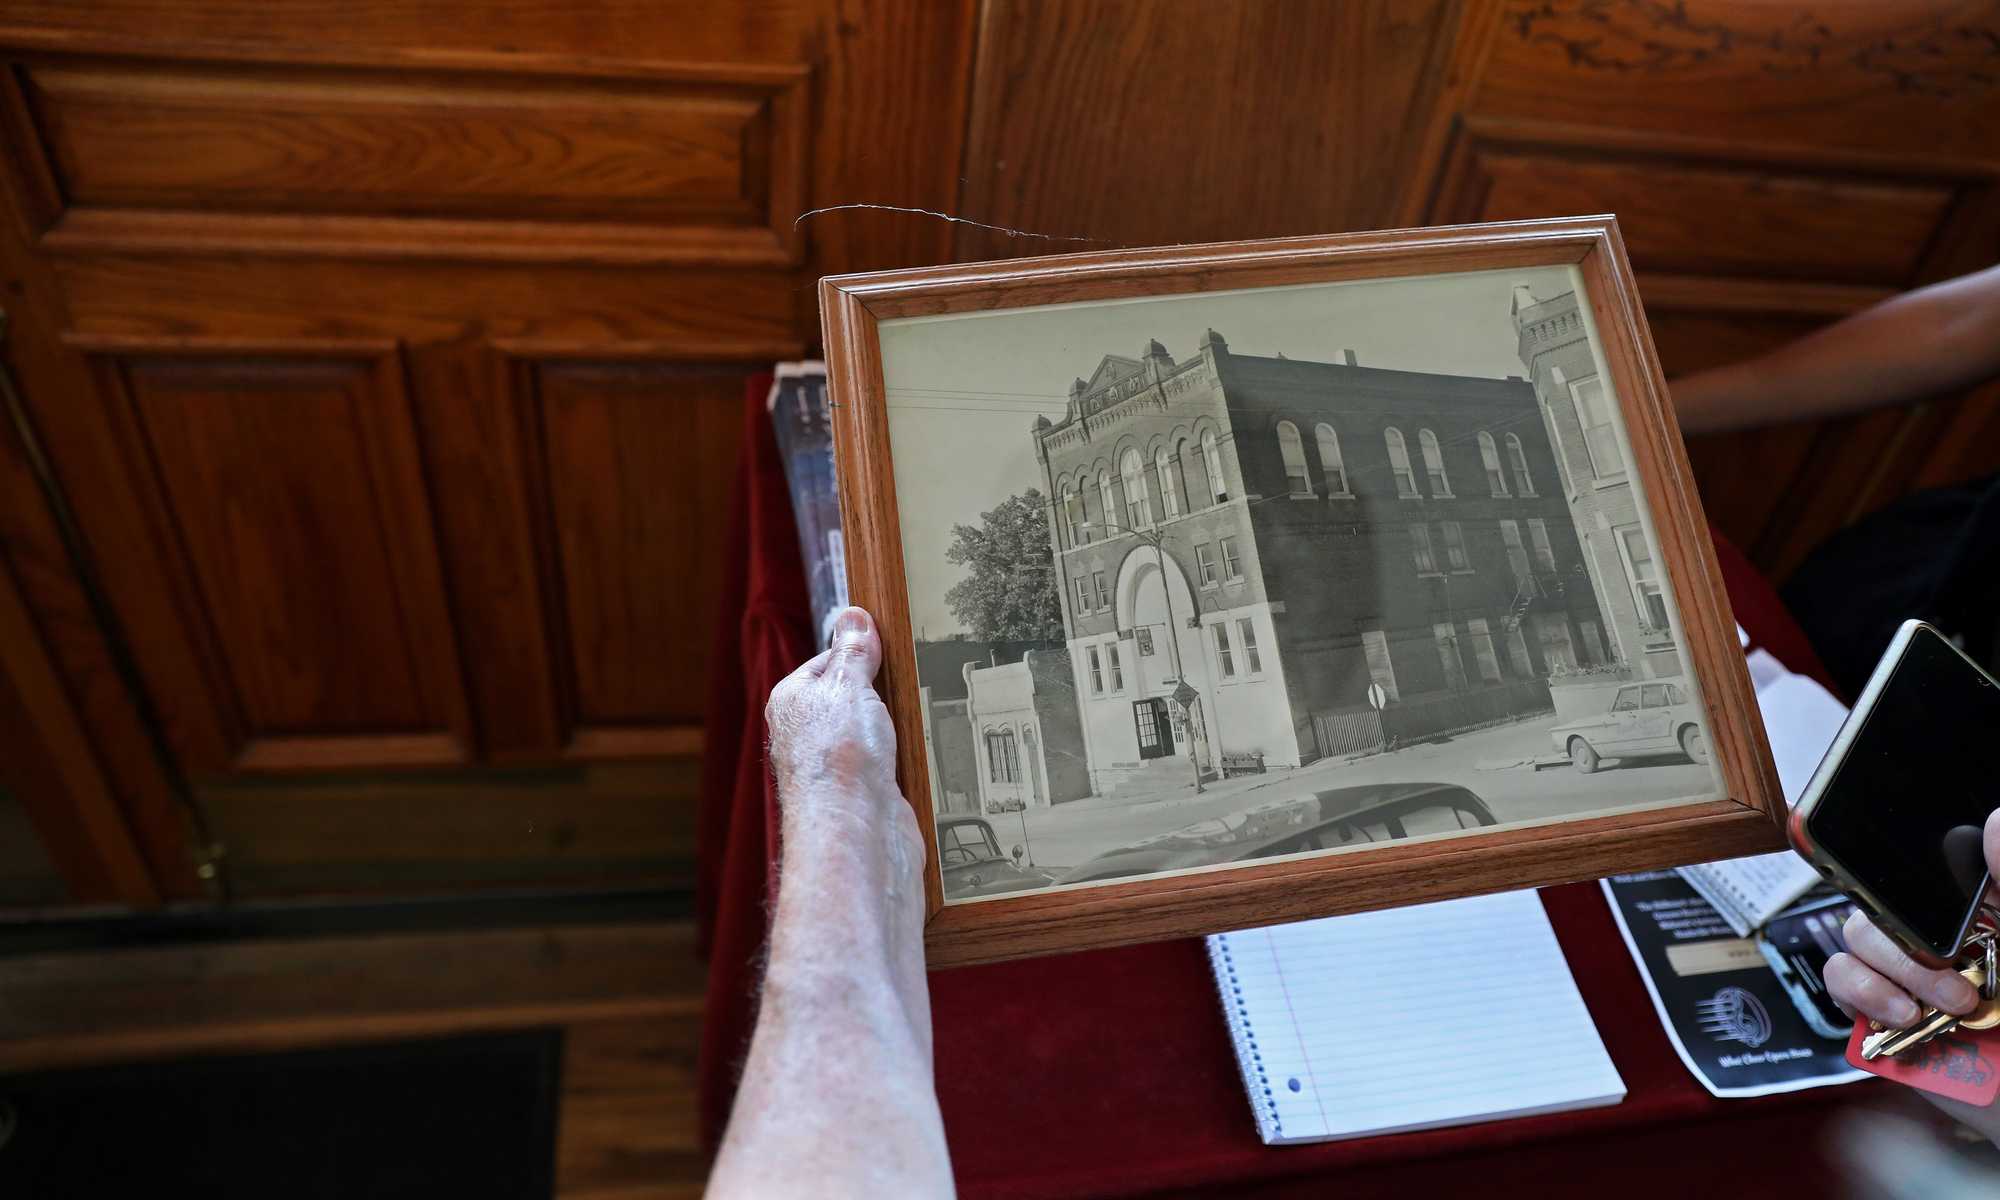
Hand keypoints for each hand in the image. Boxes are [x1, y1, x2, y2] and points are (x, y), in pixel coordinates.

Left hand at [761, 606, 925, 965]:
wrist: (859, 835)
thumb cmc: (840, 760)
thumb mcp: (849, 686)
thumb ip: (854, 652)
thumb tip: (854, 617)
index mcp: (793, 702)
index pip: (828, 661)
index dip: (861, 650)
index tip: (892, 642)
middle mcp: (810, 736)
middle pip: (855, 696)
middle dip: (886, 687)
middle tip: (915, 670)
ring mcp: (842, 767)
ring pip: (877, 731)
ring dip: (901, 723)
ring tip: (928, 706)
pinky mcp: (871, 794)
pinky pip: (895, 762)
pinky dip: (912, 754)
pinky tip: (931, 745)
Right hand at [1824, 809, 1999, 1138]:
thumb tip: (1997, 822)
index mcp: (1969, 918)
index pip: (1924, 874)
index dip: (1916, 879)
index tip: (1941, 913)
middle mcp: (1930, 940)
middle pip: (1881, 904)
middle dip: (1911, 948)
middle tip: (1959, 987)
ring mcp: (1899, 975)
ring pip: (1856, 939)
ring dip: (1891, 974)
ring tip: (1931, 1010)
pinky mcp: (1873, 1012)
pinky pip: (1840, 982)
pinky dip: (1865, 996)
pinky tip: (1903, 1017)